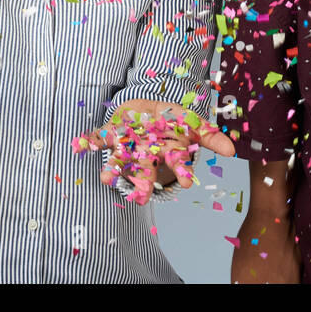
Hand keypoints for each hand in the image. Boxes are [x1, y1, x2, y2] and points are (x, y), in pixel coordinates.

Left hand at [73, 98, 234, 205]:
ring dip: (112, 170)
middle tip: (140, 199)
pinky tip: (80, 145)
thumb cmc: (169, 122)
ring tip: (106, 180)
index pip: (177, 161)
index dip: (182, 170)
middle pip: (146, 167)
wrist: (144, 112)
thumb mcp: (192, 124)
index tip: (186, 183)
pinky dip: (88, 142)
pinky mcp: (111, 133)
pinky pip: (98, 138)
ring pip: (120, 159)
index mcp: (168, 147)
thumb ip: (210, 136)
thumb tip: (231, 151)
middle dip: (143, 182)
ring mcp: (128, 142)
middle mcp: (147, 150)